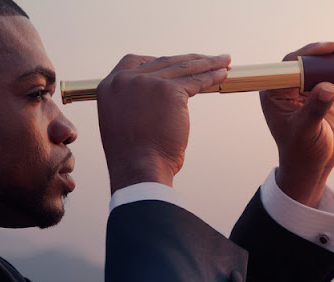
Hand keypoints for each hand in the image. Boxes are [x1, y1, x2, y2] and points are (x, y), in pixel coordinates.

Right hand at [97, 53, 229, 194]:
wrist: (138, 170)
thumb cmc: (133, 157)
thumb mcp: (121, 123)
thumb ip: (132, 105)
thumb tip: (152, 100)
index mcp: (109, 86)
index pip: (134, 62)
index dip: (158, 61)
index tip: (174, 62)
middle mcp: (126, 80)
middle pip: (164, 62)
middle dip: (189, 60)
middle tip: (209, 59)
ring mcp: (148, 83)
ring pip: (183, 68)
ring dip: (207, 64)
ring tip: (223, 62)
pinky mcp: (169, 91)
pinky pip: (195, 81)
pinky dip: (211, 77)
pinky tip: (222, 75)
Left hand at [260, 41, 333, 207]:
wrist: (314, 165)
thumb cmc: (302, 152)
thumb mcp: (306, 131)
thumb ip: (314, 110)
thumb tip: (327, 87)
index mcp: (275, 93)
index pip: (291, 65)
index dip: (309, 53)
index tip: (329, 49)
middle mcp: (289, 86)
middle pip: (310, 59)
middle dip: (332, 51)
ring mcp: (306, 88)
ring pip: (324, 64)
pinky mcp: (322, 92)